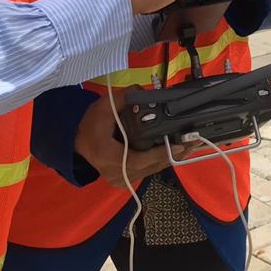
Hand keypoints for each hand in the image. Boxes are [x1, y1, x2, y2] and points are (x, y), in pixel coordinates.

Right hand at [74, 93, 195, 189]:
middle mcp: (115, 173)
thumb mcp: (103, 106)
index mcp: (108, 156)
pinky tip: (175, 152)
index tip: (179, 144)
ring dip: (170, 159)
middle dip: (172, 154)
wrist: (77, 141)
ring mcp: (120, 179)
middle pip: (150, 167)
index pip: (139, 159)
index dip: (161, 153)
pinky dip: (160, 162)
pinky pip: (146, 172)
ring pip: (150, 171)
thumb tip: (145, 90)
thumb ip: (124, 97)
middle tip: (193, 143)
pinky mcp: (124, 180)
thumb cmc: (90, 124)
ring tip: (190, 146)